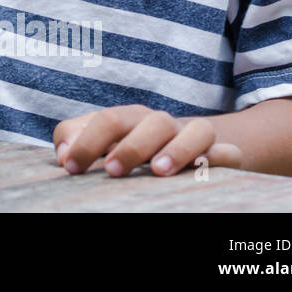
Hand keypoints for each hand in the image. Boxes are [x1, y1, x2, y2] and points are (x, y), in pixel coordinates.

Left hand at [53, 105, 243, 176]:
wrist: (193, 145)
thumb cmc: (136, 145)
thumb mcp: (104, 139)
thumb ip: (76, 138)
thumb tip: (62, 154)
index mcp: (132, 119)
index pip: (108, 120)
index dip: (87, 141)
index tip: (70, 167)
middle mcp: (164, 124)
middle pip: (151, 121)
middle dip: (130, 145)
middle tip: (112, 170)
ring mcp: (195, 137)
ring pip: (197, 130)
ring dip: (178, 149)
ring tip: (158, 171)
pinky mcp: (223, 153)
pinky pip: (229, 152)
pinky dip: (220, 159)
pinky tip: (204, 173)